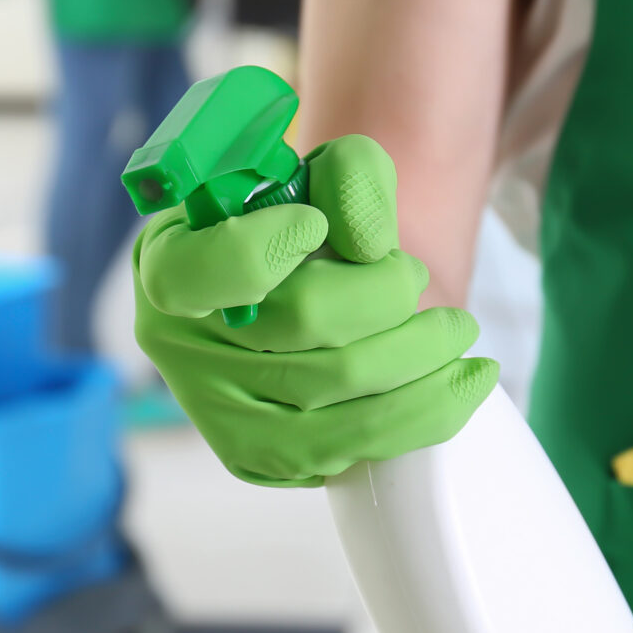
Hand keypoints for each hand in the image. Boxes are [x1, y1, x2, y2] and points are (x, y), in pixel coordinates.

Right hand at [133, 134, 498, 486]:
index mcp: (168, 266)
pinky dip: (413, 422)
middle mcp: (179, 347)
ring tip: (463, 342)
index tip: (316, 224)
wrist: (287, 291)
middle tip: (422, 277)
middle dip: (388, 301)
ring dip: (420, 372)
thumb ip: (348, 179)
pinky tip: (452, 390)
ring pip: (330, 406)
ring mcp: (213, 413)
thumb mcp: (317, 175)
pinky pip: (342, 456)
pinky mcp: (253, 458)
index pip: (199, 272)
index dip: (265, 246)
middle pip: (299, 328)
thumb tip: (374, 246)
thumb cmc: (296, 222)